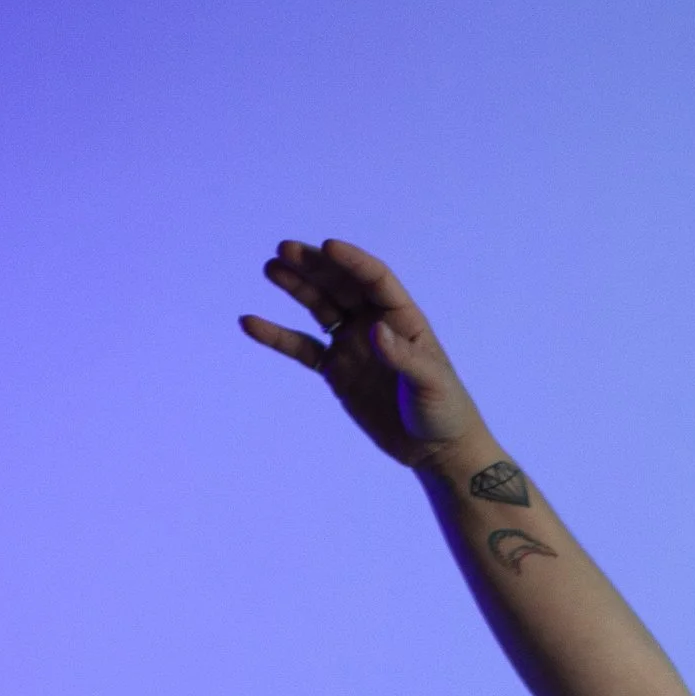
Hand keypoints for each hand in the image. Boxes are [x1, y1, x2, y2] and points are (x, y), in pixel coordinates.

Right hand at [239, 238, 483, 464]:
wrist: (434, 449)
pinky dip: (277, 336)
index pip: (375, 279)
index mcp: (402, 318)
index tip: (327, 247)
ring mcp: (352, 345)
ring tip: (270, 268)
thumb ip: (404, 356)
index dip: (352, 261)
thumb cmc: (444, 410)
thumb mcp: (431, 383)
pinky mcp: (336, 371)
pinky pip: (302, 348)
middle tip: (284, 249)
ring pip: (319, 307)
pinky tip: (250, 323)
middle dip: (314, 266)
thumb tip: (375, 330)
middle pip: (340, 285)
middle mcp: (374, 324)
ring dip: (296, 287)